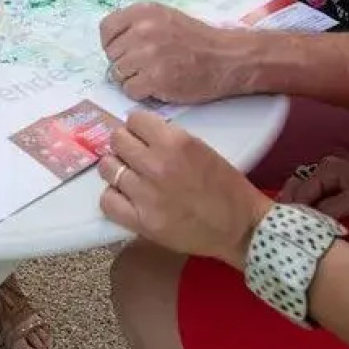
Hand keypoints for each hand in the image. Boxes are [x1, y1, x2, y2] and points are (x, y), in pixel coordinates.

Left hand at [98, 110, 269, 264]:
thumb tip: (141, 135)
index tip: (141, 135)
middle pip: (118, 140)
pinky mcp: (142, 221)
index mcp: (175, 142)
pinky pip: (108, 201)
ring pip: (109, 168)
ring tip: (129, 175)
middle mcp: (156, 165)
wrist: (241, 228)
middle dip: (125, 144)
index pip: (135, 119)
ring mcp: (146, 194)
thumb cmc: (227, 188)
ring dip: (117, 168)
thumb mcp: (201, 149)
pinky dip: (113, 196)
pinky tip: (126, 197)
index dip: (137, 127)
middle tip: (134, 154)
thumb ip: (169, 140)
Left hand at [101, 3, 239, 103]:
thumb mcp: (165, 17)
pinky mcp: (155, 78)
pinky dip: (141, 92)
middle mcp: (143, 29)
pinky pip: (130, 90)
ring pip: (117, 74)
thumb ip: (138, 24)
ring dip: (132, 79)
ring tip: (153, 75)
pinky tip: (157, 86)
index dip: (112, 43)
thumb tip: (112, 42)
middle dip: (124, 63)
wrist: (227, 58)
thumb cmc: (197, 40)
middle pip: (111, 54)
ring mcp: (148, 54)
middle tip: (145, 65)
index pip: (106, 28)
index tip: (123, 51)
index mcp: (144, 11)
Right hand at [277, 156, 348, 222]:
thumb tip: (305, 220)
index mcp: (328, 169)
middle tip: (280, 229)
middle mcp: (325, 171)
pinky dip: (307, 212)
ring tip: (289, 229)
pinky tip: (305, 225)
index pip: (300, 191)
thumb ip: (330, 208)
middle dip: (288, 206)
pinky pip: (314, 201)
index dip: (291, 210)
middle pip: (296, 189)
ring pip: (303, 195)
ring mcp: (330, 181)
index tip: (283, 230)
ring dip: (296, 210)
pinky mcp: (337, 193)